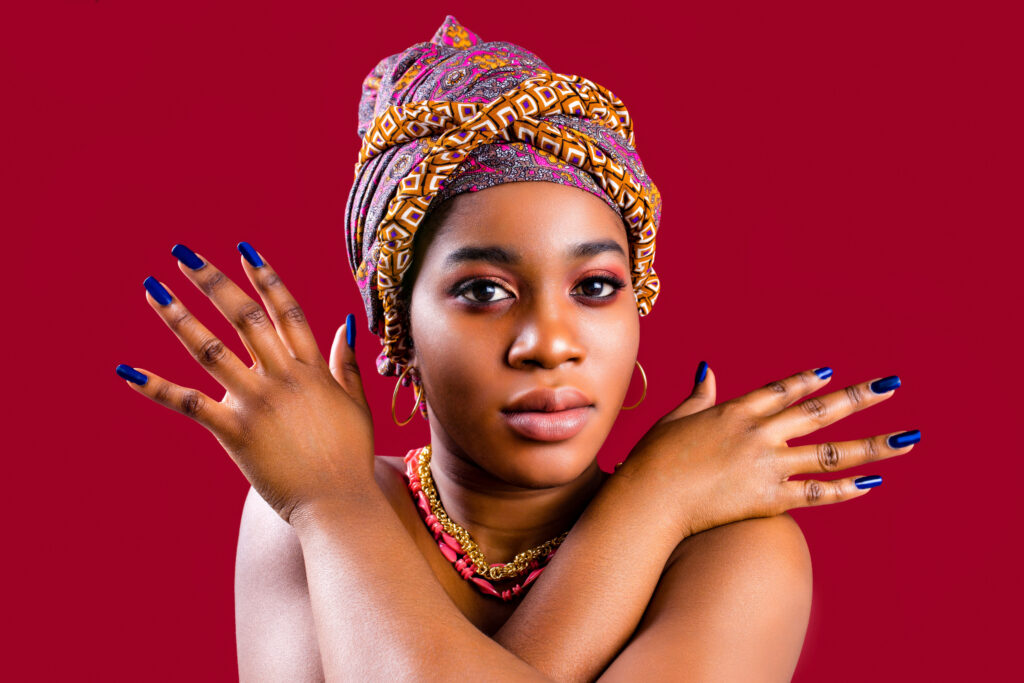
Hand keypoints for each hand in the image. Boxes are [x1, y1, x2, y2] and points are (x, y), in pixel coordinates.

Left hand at [116, 242, 373, 524]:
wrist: (339, 502)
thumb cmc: (351, 457)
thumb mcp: (356, 404)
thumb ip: (345, 365)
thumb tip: (342, 327)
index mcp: (311, 369)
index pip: (285, 310)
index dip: (264, 277)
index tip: (243, 250)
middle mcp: (282, 377)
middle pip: (243, 316)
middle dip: (212, 281)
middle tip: (182, 254)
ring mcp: (257, 402)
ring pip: (210, 349)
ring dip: (177, 316)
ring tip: (152, 290)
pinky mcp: (234, 432)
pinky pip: (188, 403)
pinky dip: (155, 387)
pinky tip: (125, 368)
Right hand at [622, 363, 919, 538]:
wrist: (650, 498)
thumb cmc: (654, 458)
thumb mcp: (676, 418)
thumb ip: (699, 395)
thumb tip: (707, 367)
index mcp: (735, 412)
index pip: (781, 391)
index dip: (807, 382)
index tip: (831, 374)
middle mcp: (759, 433)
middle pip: (818, 412)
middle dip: (858, 397)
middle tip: (891, 385)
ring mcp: (768, 466)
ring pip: (831, 453)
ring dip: (872, 446)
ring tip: (907, 440)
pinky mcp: (769, 498)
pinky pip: (817, 493)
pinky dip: (845, 489)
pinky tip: (872, 483)